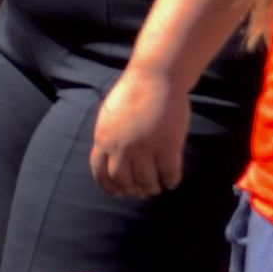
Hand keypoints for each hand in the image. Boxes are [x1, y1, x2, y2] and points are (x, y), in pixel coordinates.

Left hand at [89, 64, 190, 197]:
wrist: (154, 78)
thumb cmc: (133, 93)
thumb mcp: (110, 116)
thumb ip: (109, 136)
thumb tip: (110, 154)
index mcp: (104, 139)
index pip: (100, 171)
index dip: (108, 186)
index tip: (117, 193)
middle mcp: (122, 147)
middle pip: (123, 180)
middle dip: (131, 190)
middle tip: (140, 192)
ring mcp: (145, 147)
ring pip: (146, 180)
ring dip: (151, 188)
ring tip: (156, 188)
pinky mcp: (168, 145)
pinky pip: (169, 172)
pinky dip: (170, 181)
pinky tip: (172, 182)